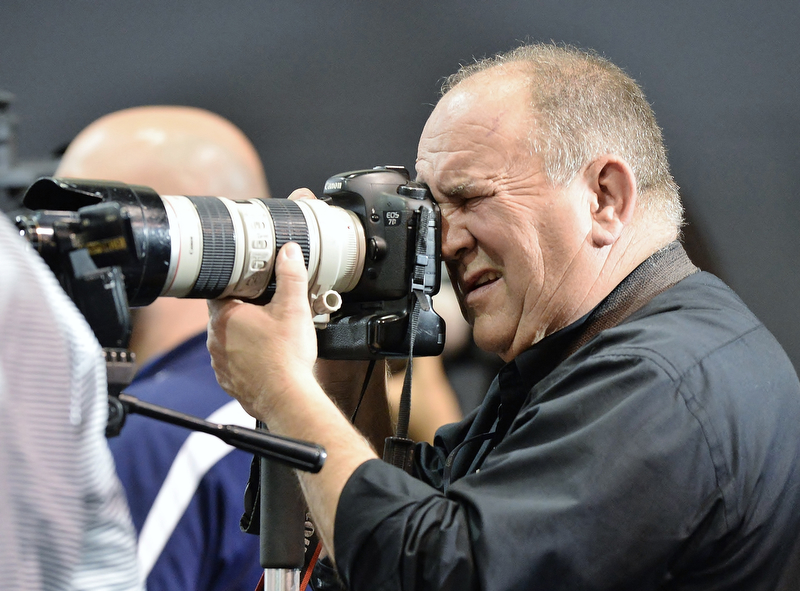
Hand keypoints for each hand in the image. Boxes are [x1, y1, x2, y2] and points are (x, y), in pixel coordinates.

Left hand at [207, 241, 316, 419]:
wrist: (286, 398)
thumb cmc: (287, 355)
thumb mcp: (294, 307)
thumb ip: (291, 276)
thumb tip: (288, 252)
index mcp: (224, 316)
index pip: (218, 290)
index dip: (234, 285)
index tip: (249, 284)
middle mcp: (214, 340)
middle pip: (224, 315)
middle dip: (243, 311)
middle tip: (267, 310)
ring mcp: (219, 363)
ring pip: (228, 340)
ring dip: (243, 337)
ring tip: (269, 336)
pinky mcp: (228, 381)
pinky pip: (233, 363)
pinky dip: (246, 359)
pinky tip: (266, 359)